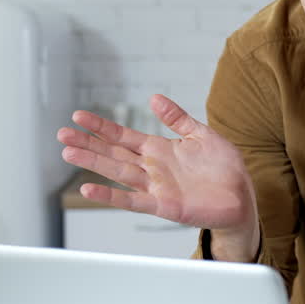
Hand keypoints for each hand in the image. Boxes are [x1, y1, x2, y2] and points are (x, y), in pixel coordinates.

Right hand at [57, 94, 258, 259]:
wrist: (242, 196)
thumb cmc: (224, 168)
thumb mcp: (201, 134)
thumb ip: (178, 118)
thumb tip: (154, 98)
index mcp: (160, 149)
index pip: (124, 135)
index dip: (101, 127)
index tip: (78, 116)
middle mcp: (153, 167)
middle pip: (114, 152)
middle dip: (88, 143)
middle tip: (62, 134)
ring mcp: (156, 187)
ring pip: (118, 172)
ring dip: (93, 163)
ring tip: (68, 154)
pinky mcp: (164, 205)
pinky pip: (132, 200)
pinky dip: (110, 196)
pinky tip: (88, 189)